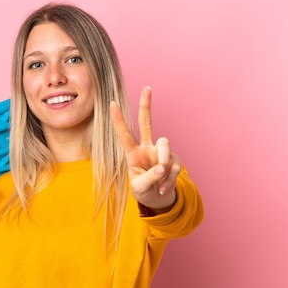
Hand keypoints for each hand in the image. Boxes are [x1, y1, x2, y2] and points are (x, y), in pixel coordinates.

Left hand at [110, 87, 180, 211]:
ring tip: (159, 183)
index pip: (124, 134)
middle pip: (146, 123)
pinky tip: (163, 188)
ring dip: (164, 163)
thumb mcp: (140, 188)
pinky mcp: (174, 159)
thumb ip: (149, 178)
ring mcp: (161, 152)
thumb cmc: (144, 191)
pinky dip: (169, 180)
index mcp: (132, 153)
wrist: (158, 199)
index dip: (118, 119)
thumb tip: (162, 168)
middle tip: (146, 88)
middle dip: (146, 106)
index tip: (112, 103)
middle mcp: (146, 148)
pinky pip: (174, 166)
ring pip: (165, 146)